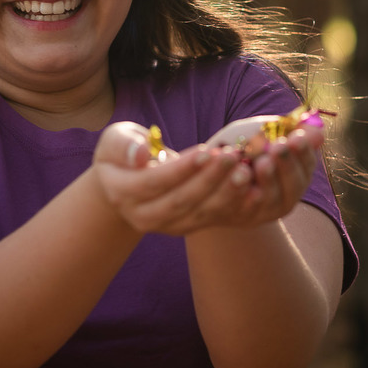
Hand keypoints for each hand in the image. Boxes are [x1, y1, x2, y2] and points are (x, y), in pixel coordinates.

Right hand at [90, 118, 323, 235]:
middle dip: (209, 180)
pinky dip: (233, 204)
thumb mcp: (115, 140)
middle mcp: (142, 217)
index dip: (181, 169)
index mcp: (121, 193)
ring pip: (199, 214)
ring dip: (225, 192)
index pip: (154, 183)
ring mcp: (166, 226)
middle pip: (180, 202)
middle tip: (233, 156)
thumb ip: (123, 145)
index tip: (205, 150)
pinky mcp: (187, 226)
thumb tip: (139, 155)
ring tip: (245, 169)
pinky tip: (252, 186)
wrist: (127, 180)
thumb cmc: (124, 151)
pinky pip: (213, 219)